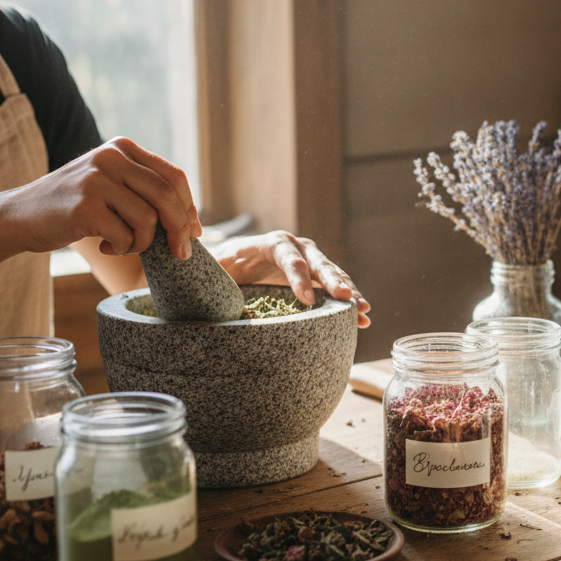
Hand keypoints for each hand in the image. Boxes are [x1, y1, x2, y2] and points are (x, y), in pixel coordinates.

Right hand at [2, 137, 201, 259]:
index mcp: (122, 148)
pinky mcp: (84, 206)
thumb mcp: (110, 184)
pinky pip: (125, 235)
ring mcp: (96, 180)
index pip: (173, 176)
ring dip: (141, 243)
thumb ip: (144, 190)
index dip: (189, 208)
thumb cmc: (74, 206)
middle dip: (180, 231)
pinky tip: (103, 245)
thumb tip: (191, 222)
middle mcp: (110, 157)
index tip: (194, 233)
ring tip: (122, 244)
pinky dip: (121, 248)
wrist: (18, 216)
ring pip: (148, 219)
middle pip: (167, 197)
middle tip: (180, 254)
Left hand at [210, 232, 371, 327]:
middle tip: (345, 298)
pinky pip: (334, 289)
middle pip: (316, 261)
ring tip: (362, 309)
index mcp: (267, 243)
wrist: (229, 268)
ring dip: (347, 292)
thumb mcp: (212, 267)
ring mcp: (307, 262)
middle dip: (332, 280)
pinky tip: (362, 317)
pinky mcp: (314, 278)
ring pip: (331, 274)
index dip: (297, 275)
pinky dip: (348, 302)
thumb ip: (213, 268)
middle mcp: (293, 248)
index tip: (304, 300)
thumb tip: (198, 268)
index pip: (286, 255)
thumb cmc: (218, 269)